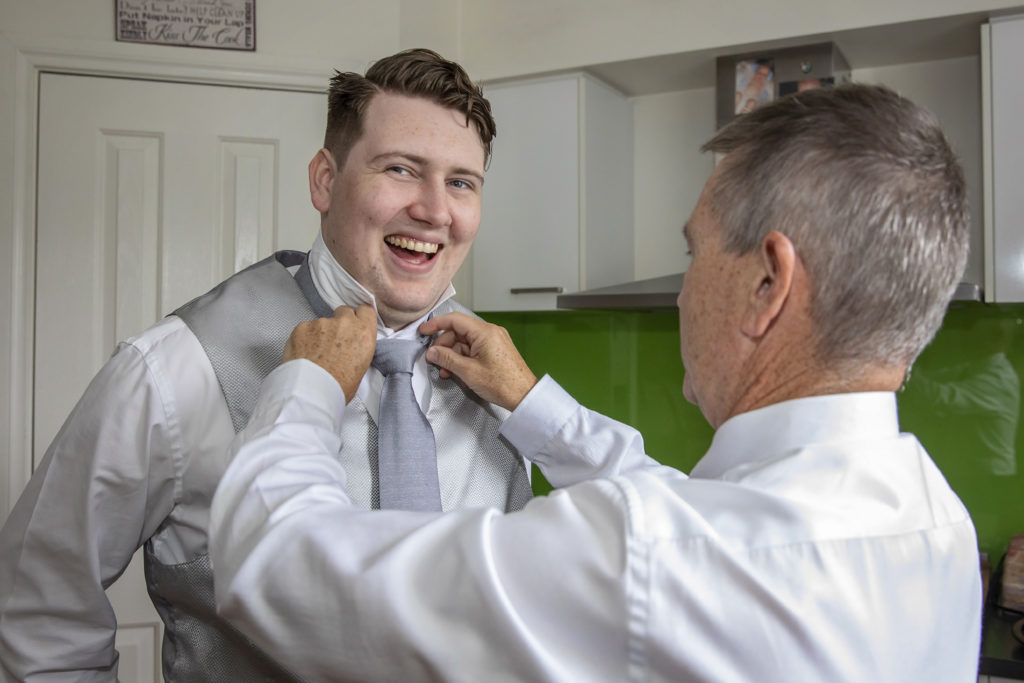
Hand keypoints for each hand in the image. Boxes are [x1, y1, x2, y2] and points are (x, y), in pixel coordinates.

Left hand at [283, 305, 376, 402]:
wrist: (311, 393)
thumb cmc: (337, 388)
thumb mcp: (361, 369)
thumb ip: (358, 349)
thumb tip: (350, 347)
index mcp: (364, 334)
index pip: (365, 310)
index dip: (358, 317)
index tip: (354, 323)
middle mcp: (344, 324)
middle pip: (344, 311)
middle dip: (340, 322)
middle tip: (334, 340)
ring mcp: (322, 323)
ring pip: (322, 322)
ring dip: (320, 333)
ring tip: (316, 354)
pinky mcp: (303, 326)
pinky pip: (305, 328)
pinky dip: (304, 338)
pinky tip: (304, 353)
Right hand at [419, 313, 536, 410]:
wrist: (524, 395)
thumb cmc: (502, 384)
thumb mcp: (468, 372)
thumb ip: (447, 359)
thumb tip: (432, 352)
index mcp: (485, 332)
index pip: (455, 319)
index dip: (436, 324)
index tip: (423, 331)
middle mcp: (490, 332)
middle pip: (458, 331)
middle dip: (444, 345)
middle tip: (434, 360)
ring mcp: (493, 341)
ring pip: (464, 342)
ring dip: (452, 355)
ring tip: (445, 371)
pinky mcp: (495, 350)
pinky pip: (473, 349)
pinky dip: (463, 358)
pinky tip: (457, 371)